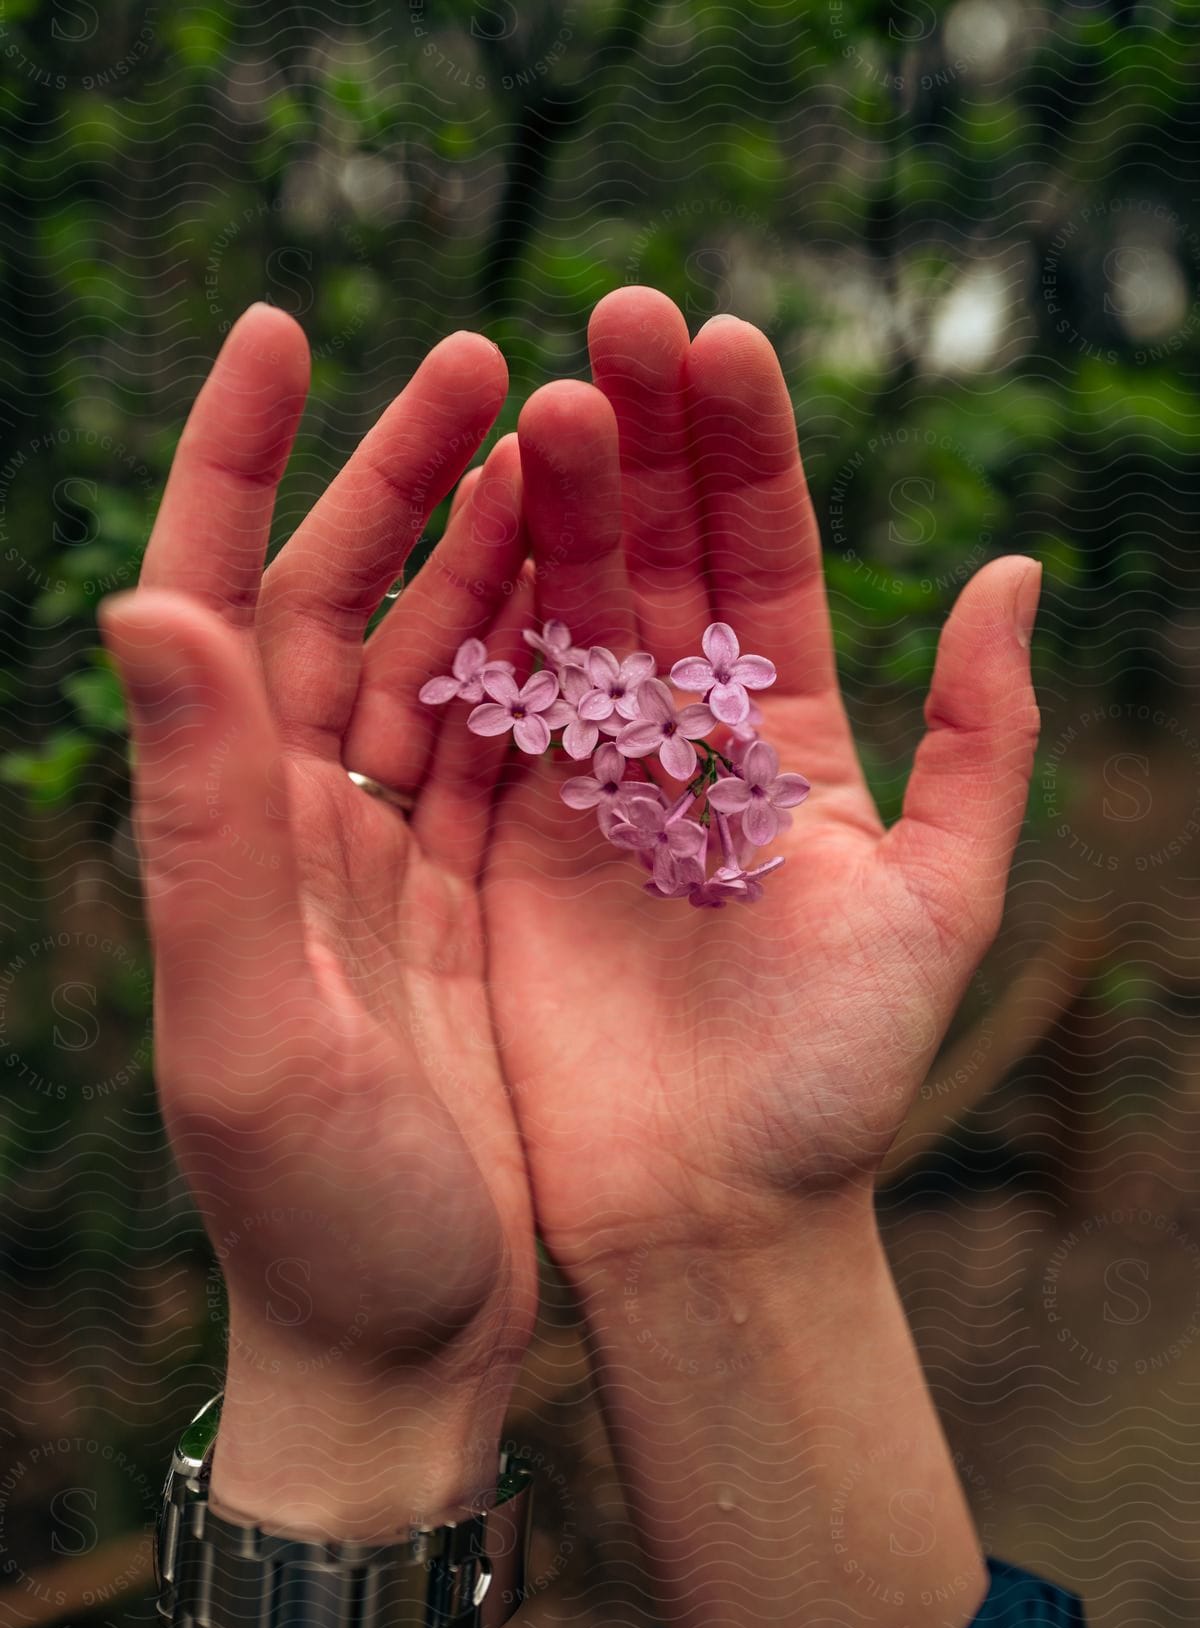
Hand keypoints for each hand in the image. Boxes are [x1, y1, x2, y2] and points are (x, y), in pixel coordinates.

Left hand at [103, 305, 537, 1532]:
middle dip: (400, 477)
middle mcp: (300, 824)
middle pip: (344, 607)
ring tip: (565, 447)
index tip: (284, 333)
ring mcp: (391, 861)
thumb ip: (200, 820)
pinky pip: (515, 753)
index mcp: (234, 832)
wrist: (401, 1345)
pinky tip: (604, 599)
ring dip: (494, 554)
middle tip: (486, 360)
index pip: (219, 604)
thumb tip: (144, 603)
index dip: (238, 464)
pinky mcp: (474, 906)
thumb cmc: (314, 1214)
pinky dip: (555, 666)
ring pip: (443, 664)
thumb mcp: (247, 1024)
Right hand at [482, 287, 1040, 1278]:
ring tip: (552, 399)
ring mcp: (578, 780)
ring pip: (564, 610)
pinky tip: (473, 520)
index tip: (726, 341)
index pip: (765, 559)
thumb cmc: (834, 1073)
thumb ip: (982, 740)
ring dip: (560, 504)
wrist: (711, 1212)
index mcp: (785, 739)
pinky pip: (480, 704)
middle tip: (619, 319)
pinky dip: (475, 614)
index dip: (748, 451)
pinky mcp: (493, 835)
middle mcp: (677, 740)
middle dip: (644, 439)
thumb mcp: (941, 901)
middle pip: (658, 556)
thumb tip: (1012, 566)